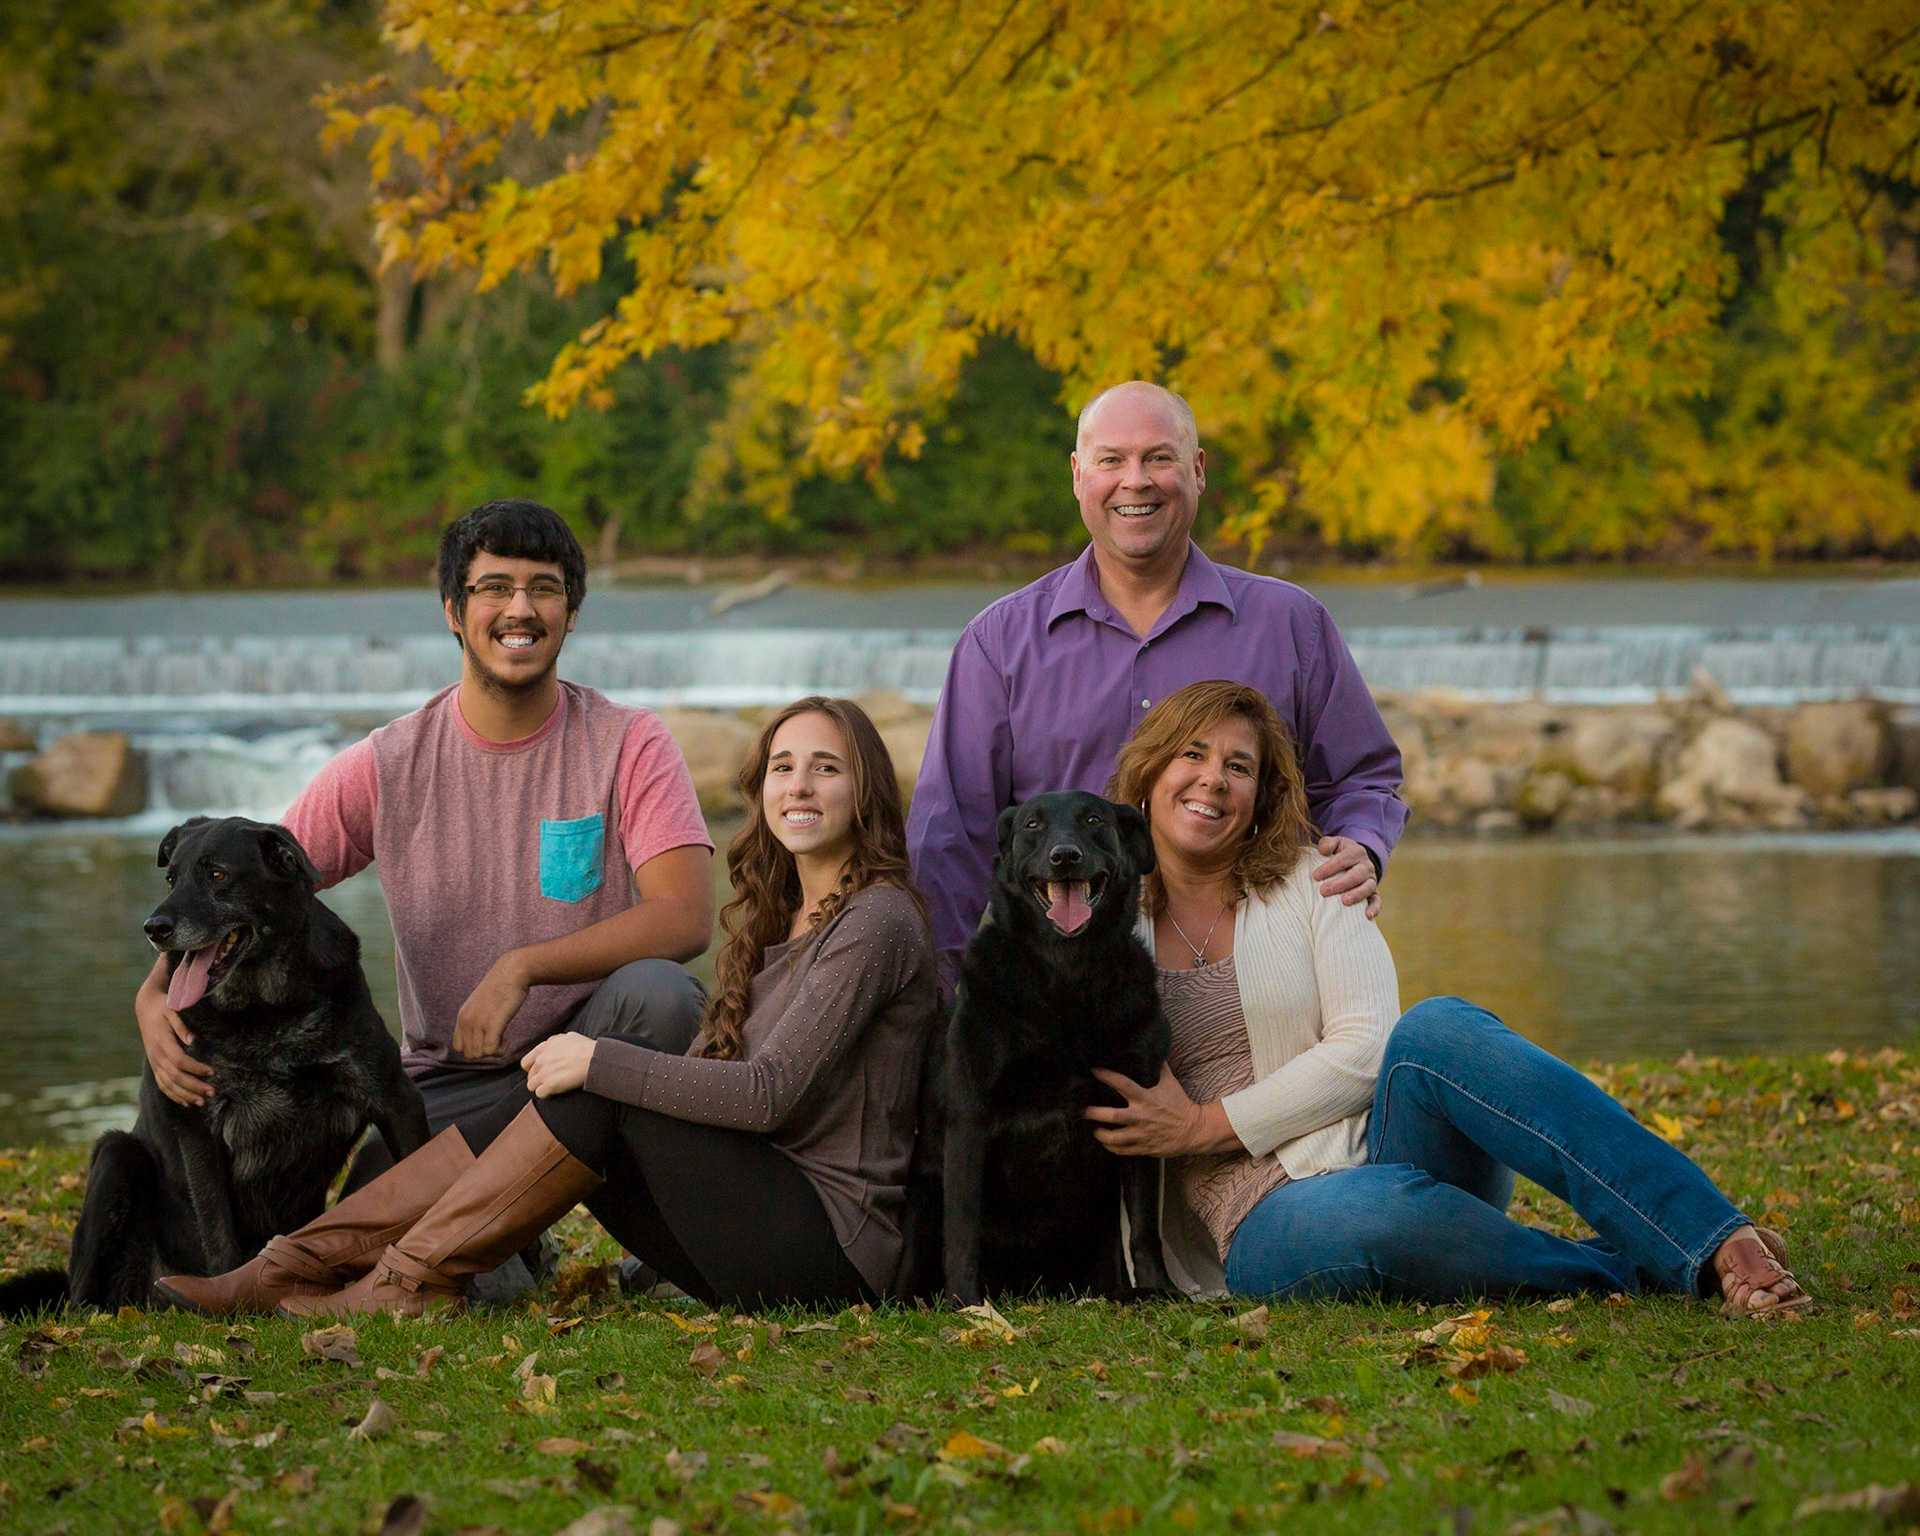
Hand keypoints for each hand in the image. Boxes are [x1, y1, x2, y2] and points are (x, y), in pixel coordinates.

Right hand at [136, 962, 212, 1107]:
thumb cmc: (163, 1007)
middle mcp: (156, 1056)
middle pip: (175, 1077)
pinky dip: (174, 1095)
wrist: (146, 1007)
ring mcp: (154, 1062)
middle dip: (194, 1087)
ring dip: (186, 1095)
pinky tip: (186, 1103)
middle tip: (213, 1092)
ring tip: (203, 1102)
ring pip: (168, 1085)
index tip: (213, 1072)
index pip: (180, 1061)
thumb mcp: (172, 1010)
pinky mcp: (155, 1065)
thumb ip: (181, 1025)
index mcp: (162, 1042)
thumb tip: (192, 1040)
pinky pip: (162, 1084)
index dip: (196, 1069)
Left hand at [452, 952, 530, 1060]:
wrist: (512, 971)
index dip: (475, 1048)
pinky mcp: (492, 1024)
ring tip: (503, 1039)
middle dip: (485, 1052)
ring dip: (494, 1052)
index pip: (459, 1047)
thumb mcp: (481, 1003)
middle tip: (498, 1040)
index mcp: (462, 1017)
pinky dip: (500, 1050)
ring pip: (480, 1055)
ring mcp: (478, 1023)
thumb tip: (483, 1031)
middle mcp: (466, 1021)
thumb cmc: (502, 986)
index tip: (488, 1039)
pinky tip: (507, 1040)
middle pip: (470, 1054)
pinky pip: (490, 1050)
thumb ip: (477, 1017)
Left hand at [522, 1033, 596, 1098]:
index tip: (539, 1072)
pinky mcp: (550, 1085)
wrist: (593, 1058)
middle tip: (549, 1080)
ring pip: (532, 1085)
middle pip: (530, 1075)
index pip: (526, 1063)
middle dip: (538, 1079)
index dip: (532, 1069)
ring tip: (552, 1087)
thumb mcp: (567, 1037)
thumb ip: (556, 1042)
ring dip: (541, 1087)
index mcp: (543, 1048)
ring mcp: (544, 1073)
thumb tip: (555, 1044)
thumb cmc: (585, 1048)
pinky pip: (540, 1093)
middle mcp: (540, 1060)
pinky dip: (547, 1094)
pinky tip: (555, 1091)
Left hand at [1084, 1065, 1239, 1157]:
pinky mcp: (1143, 1148)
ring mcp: (1141, 1134)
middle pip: (1111, 1115)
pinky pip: (1121, 1151)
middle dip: (1093, 1112)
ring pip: (1113, 1138)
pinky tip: (1105, 1141)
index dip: (1106, 1076)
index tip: (1094, 1070)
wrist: (1194, 1131)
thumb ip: (1160, 1067)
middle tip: (1082, 1110)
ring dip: (1099, 1133)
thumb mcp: (1171, 1083)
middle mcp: (1140, 1117)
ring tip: (1092, 1128)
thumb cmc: (1180, 1105)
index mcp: (1146, 1098)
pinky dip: (1110, 1147)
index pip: (1122, 1084)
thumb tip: (1156, 1050)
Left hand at [1311, 835, 1380, 918]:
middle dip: (1339, 884)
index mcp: (1356, 852)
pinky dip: (1375, 908)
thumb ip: (1327, 843)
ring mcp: (1371, 880)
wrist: (1357, 859)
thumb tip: (1323, 850)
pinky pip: (1377, 900)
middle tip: (1323, 891)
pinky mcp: (1374, 892)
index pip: (1343, 860)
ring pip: (1367, 887)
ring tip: (1344, 902)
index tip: (1315, 876)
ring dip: (1356, 895)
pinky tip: (1367, 916)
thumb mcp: (1335, 843)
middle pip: (1355, 875)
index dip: (1329, 868)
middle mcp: (1366, 866)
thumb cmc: (1340, 852)